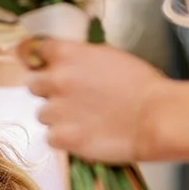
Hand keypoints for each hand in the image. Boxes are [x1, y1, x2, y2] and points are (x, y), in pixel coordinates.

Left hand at [23, 40, 167, 164]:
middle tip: (70, 100)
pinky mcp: (62, 137)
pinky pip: (50, 138)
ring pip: (42, 114)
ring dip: (57, 117)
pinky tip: (82, 136)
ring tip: (81, 121)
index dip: (46, 62)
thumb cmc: (141, 83)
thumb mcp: (108, 56)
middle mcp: (56, 79)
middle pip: (34, 85)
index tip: (53, 69)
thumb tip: (69, 67)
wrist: (154, 116)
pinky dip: (63, 138)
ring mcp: (56, 110)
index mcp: (68, 54)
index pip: (40, 51)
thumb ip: (82, 60)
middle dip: (49, 91)